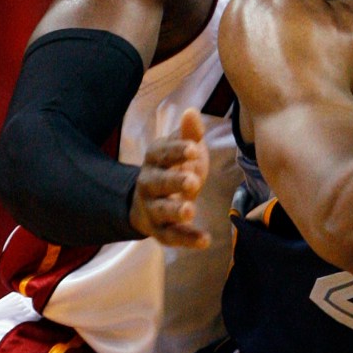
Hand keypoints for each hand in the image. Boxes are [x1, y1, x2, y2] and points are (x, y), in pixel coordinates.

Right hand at [129, 108, 211, 248]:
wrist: (147, 199)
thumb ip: (189, 134)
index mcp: (154, 159)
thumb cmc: (173, 167)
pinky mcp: (159, 230)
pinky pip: (172, 236)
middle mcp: (148, 183)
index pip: (163, 153)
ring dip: (175, 210)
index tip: (194, 148)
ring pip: (161, 210)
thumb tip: (192, 111)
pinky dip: (187, 239)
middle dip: (175, 181)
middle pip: (159, 182)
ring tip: (191, 210)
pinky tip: (205, 240)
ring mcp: (152, 208)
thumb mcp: (182, 149)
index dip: (177, 151)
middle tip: (194, 182)